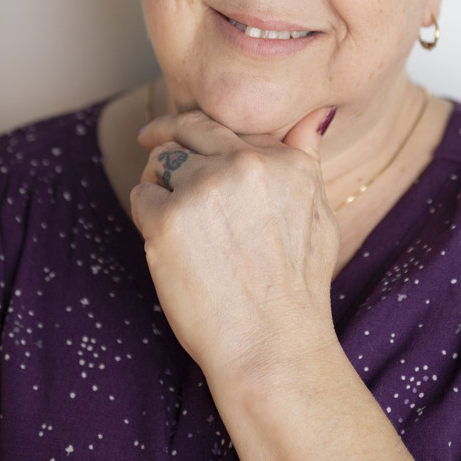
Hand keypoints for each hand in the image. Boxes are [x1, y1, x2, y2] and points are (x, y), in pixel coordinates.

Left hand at [131, 107, 339, 381]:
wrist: (270, 345)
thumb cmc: (297, 287)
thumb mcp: (319, 214)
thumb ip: (308, 158)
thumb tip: (315, 115)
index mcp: (283, 160)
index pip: (230, 125)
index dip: (206, 132)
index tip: (186, 134)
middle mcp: (245, 164)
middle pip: (190, 127)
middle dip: (168, 131)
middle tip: (149, 138)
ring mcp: (204, 188)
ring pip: (162, 159)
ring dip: (159, 178)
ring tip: (169, 209)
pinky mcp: (167, 218)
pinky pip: (141, 195)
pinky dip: (146, 213)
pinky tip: (164, 239)